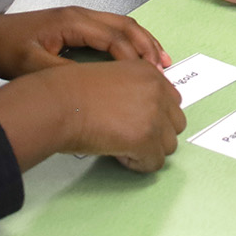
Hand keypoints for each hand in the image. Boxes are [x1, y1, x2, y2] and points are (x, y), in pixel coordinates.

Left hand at [0, 6, 170, 79]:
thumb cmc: (7, 50)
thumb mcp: (32, 67)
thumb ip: (64, 74)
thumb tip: (96, 86)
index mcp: (73, 21)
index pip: (113, 37)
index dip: (133, 58)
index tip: (148, 78)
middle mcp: (81, 14)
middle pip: (124, 26)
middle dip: (147, 47)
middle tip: (163, 70)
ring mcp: (80, 18)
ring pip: (121, 26)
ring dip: (142, 43)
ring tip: (161, 64)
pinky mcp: (77, 26)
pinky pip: (111, 30)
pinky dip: (129, 43)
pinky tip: (136, 59)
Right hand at [37, 60, 185, 172]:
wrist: (59, 102)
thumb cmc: (73, 92)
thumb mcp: (113, 77)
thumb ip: (135, 90)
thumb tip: (147, 116)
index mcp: (149, 72)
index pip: (173, 102)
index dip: (154, 117)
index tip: (134, 122)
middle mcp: (157, 90)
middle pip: (176, 124)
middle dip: (155, 134)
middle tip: (128, 135)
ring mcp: (154, 114)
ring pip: (168, 146)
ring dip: (147, 149)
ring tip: (120, 143)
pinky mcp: (145, 139)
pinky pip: (154, 163)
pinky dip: (137, 164)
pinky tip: (117, 152)